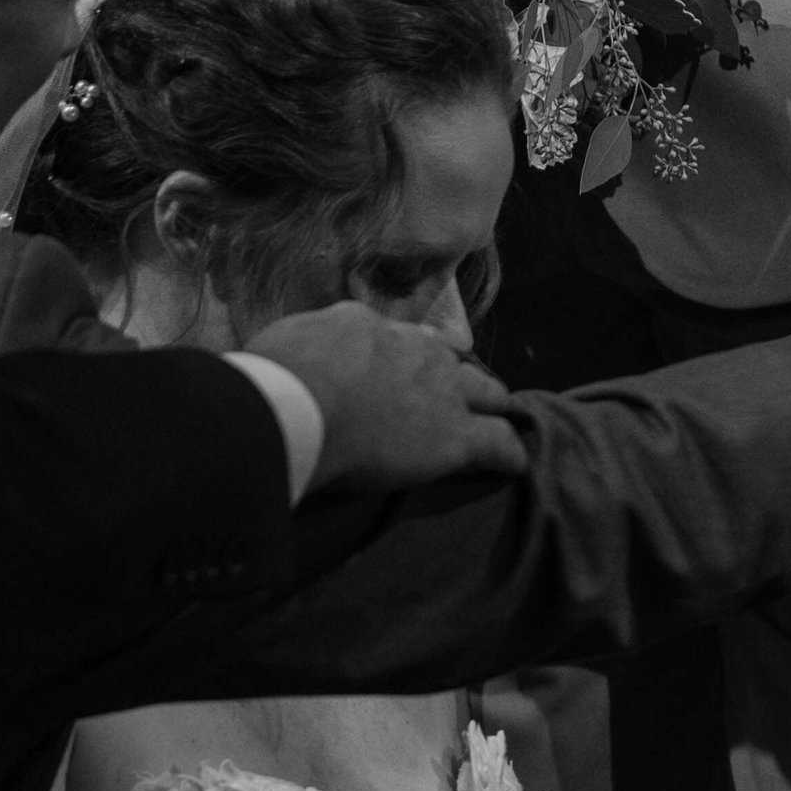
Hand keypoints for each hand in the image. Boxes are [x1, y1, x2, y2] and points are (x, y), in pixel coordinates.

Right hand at [243, 304, 525, 492]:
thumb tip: (287, 363)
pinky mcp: (456, 436)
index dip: (404, 359)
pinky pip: (499, 443)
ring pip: (487, 393)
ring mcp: (440, 391)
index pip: (398, 339)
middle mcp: (412, 349)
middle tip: (457, 398)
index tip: (401, 374)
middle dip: (456, 377)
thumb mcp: (282, 345)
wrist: (300, 403)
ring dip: (491, 407)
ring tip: (497, 422)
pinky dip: (509, 454)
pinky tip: (515, 465)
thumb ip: (299, 350)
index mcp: (365, 325)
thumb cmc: (274, 380)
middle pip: (450, 359)